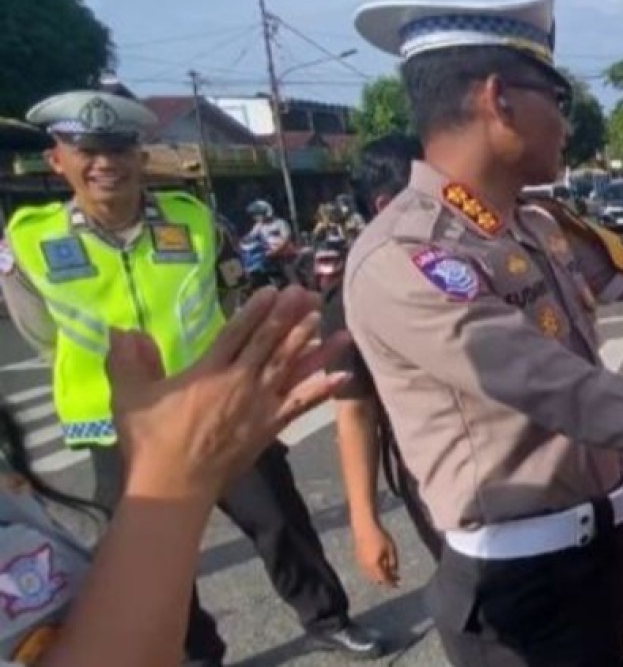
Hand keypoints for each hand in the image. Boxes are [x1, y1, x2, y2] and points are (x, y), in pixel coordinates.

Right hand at [108, 285, 350, 500]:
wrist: (174, 486)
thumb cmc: (150, 442)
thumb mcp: (130, 396)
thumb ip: (128, 360)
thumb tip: (123, 329)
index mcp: (207, 371)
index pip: (237, 332)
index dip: (256, 310)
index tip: (273, 291)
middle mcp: (240, 382)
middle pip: (270, 342)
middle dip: (290, 316)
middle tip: (307, 293)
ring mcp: (259, 404)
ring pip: (291, 367)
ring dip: (313, 344)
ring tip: (331, 322)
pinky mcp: (270, 426)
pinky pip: (303, 404)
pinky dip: (324, 389)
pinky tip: (344, 375)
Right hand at [352, 521, 399, 587]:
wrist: (364, 526)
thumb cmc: (380, 536)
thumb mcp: (391, 549)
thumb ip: (393, 562)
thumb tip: (394, 572)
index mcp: (374, 565)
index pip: (384, 579)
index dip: (391, 583)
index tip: (398, 585)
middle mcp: (366, 567)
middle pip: (377, 579)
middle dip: (386, 579)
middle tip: (396, 578)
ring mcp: (360, 563)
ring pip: (371, 575)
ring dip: (380, 575)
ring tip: (389, 571)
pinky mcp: (358, 559)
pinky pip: (367, 569)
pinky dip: (374, 570)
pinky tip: (381, 565)